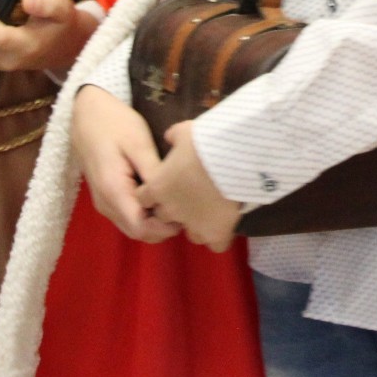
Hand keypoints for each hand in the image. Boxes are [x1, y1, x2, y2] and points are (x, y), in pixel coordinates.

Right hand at [73, 86, 182, 242]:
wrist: (87, 113)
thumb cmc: (114, 124)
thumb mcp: (138, 143)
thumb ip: (153, 172)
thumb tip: (173, 195)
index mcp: (113, 191)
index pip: (140, 227)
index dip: (165, 228)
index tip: (187, 213)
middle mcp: (105, 204)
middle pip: (137, 232)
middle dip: (163, 228)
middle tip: (188, 209)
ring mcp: (104, 202)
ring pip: (132, 226)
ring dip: (155, 223)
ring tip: (179, 203)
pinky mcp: (107, 196)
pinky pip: (128, 215)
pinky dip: (146, 215)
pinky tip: (164, 198)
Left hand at [137, 122, 243, 252]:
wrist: (233, 158)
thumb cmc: (204, 142)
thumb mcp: (184, 131)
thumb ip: (173, 137)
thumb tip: (170, 138)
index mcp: (158, 188)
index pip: (144, 198)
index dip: (154, 192)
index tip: (166, 184)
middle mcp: (171, 210)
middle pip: (165, 217)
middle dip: (174, 208)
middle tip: (190, 193)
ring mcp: (193, 225)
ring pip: (189, 234)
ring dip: (195, 224)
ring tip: (209, 209)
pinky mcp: (216, 233)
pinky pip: (214, 244)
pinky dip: (218, 237)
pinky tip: (224, 224)